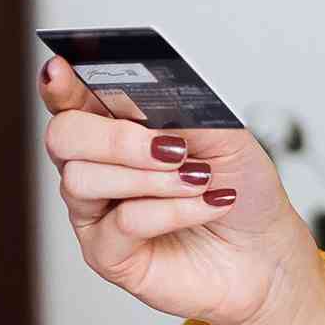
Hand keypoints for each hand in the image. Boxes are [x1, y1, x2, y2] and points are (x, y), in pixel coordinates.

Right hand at [39, 54, 319, 324]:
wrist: (266, 251)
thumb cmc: (241, 188)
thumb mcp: (227, 134)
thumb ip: (185, 109)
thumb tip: (151, 95)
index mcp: (116, 128)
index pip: (69, 99)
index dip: (59, 84)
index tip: (61, 70)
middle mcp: (97, 167)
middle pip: (63, 137)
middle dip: (115, 137)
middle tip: (170, 147)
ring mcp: (96, 212)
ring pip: (83, 180)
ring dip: (150, 177)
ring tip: (197, 178)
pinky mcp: (108, 254)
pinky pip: (122, 222)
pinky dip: (171, 210)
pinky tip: (205, 204)